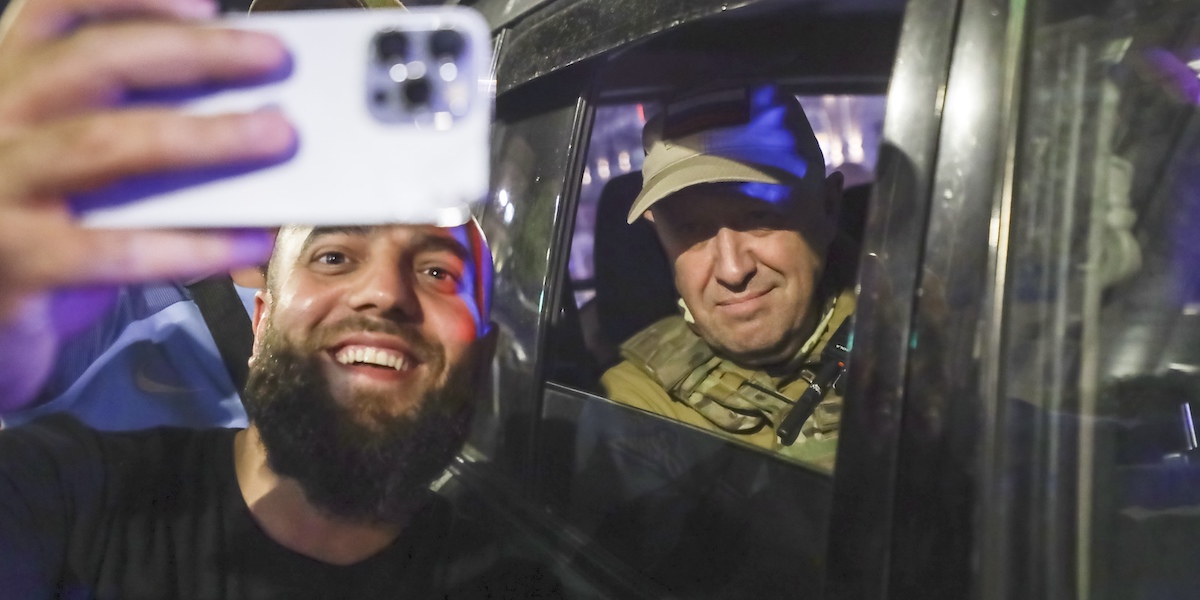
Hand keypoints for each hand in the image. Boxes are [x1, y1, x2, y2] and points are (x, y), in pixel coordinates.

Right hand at [0, 0, 294, 408]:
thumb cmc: (40, 235)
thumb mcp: (73, 171)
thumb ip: (134, 132)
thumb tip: (248, 113)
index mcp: (8, 90)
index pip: (55, 14)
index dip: (131, 0)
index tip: (207, 6)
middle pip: (94, 63)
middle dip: (194, 54)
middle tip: (274, 59)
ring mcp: (1, 192)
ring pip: (108, 145)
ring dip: (205, 136)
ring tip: (276, 135)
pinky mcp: (20, 263)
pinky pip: (120, 250)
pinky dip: (196, 243)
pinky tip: (250, 240)